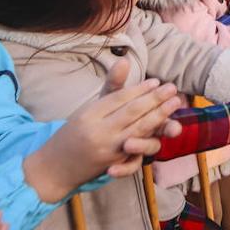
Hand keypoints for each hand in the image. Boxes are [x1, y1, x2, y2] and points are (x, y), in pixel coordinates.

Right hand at [22, 59, 182, 203]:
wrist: (54, 168)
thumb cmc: (76, 132)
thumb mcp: (90, 108)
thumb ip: (111, 86)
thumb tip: (125, 60)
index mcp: (89, 114)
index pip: (119, 99)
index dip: (140, 90)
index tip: (157, 82)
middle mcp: (98, 131)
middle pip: (132, 113)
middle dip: (155, 99)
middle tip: (172, 88)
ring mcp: (107, 150)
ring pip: (138, 131)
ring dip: (159, 117)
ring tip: (175, 103)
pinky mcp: (114, 165)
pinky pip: (136, 152)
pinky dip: (150, 141)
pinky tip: (163, 131)